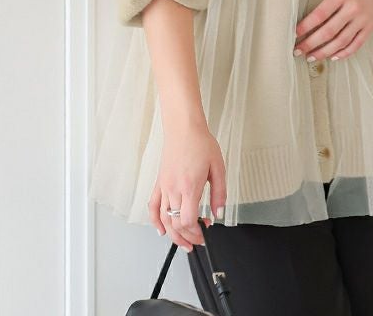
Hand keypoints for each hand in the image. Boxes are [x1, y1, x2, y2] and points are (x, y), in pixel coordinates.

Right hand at [148, 122, 225, 249]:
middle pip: (175, 224)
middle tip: (197, 241)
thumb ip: (219, 193)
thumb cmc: (200, 143)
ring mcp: (164, 187)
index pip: (188, 220)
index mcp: (190, 187)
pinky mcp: (159, 183)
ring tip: (183, 242)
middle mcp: (174, 189)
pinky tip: (161, 230)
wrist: (184, 129)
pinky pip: (152, 206)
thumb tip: (218, 212)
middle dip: (187, 237)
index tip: (205, 233)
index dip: (196, 232)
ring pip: (164, 219)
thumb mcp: (218, 167)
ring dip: (173, 235)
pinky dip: (155, 221)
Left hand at [294, 0, 372, 61]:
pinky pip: (355, 45)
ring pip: (340, 42)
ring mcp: (363, 20)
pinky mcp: (370, 28)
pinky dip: (343, 53)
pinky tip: (332, 56)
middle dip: (310, 43)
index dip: (305, 26)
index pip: (320, 14)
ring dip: (323, 52)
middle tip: (297, 50)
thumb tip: (310, 12)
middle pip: (328, 31)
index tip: (294, 34)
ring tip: (311, 57)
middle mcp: (353, 8)